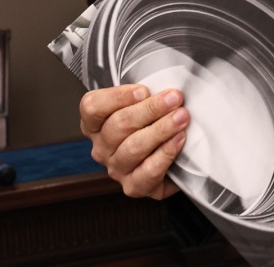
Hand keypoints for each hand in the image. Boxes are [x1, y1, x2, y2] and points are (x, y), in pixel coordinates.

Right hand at [79, 84, 187, 198]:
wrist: (170, 161)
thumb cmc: (152, 125)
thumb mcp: (142, 105)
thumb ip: (144, 94)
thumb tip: (163, 86)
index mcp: (95, 124)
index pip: (92, 107)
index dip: (117, 97)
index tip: (144, 90)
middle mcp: (101, 148)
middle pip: (118, 125)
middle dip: (150, 109)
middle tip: (174, 98)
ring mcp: (116, 169)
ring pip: (133, 147)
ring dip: (161, 129)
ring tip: (181, 117)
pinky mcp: (134, 186)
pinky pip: (148, 171)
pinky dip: (166, 152)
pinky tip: (179, 139)